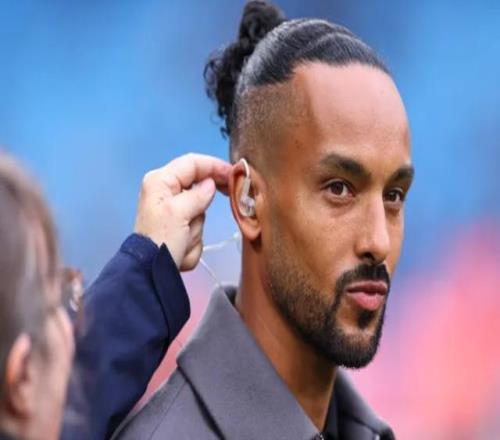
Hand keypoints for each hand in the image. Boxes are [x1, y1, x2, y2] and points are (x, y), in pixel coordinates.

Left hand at [134, 153, 230, 270]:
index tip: (234, 173)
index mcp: (161, 181)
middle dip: (204, 203)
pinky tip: (183, 246)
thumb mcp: (179, 213)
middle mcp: (165, 191)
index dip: (215, 165)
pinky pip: (196, 225)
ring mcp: (173, 210)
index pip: (192, 163)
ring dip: (197, 226)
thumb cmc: (161, 239)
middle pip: (198, 186)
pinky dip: (193, 237)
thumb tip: (211, 184)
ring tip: (185, 239)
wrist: (150, 272)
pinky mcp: (178, 226)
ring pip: (199, 209)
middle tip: (225, 202)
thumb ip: (198, 195)